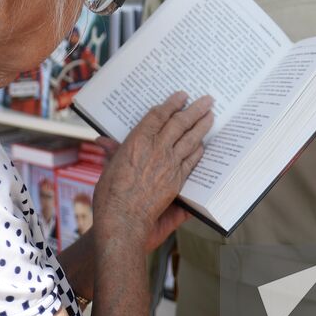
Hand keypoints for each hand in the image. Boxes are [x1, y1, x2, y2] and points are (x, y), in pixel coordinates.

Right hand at [93, 92, 212, 251]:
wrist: (123, 219)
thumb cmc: (110, 195)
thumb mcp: (108, 168)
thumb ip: (113, 152)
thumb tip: (104, 140)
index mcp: (137, 141)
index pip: (158, 116)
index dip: (171, 104)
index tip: (181, 96)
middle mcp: (156, 148)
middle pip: (179, 123)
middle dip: (194, 109)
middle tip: (207, 100)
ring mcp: (169, 164)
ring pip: (190, 139)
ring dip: (202, 126)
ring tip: (211, 116)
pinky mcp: (177, 179)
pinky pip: (192, 160)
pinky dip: (198, 150)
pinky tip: (203, 145)